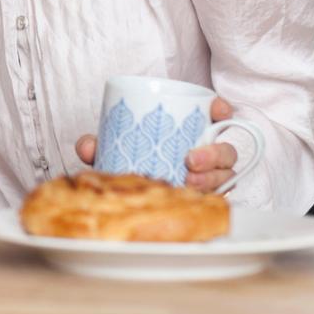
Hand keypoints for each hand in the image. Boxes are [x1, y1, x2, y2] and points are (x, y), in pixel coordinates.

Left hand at [75, 96, 238, 192]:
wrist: (132, 198)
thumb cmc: (130, 162)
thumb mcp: (113, 150)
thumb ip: (98, 145)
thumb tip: (87, 146)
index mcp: (189, 132)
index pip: (215, 116)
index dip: (221, 111)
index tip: (218, 110)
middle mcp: (206, 154)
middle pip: (226, 151)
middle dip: (214, 154)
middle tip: (190, 160)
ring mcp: (210, 180)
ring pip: (225, 177)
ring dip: (211, 179)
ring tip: (189, 182)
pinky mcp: (208, 202)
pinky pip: (219, 201)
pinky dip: (211, 199)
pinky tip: (196, 200)